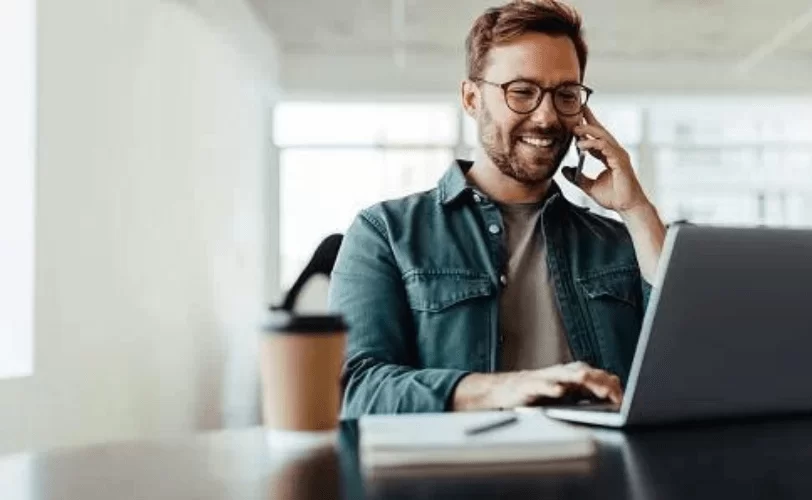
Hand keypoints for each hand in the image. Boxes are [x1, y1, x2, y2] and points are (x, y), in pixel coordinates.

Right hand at [452, 361, 622, 410]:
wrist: (501, 392)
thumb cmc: (535, 395)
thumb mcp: (564, 395)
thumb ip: (585, 395)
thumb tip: (613, 401)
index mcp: (572, 376)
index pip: (598, 376)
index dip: (611, 386)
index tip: (622, 400)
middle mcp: (560, 373)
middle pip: (585, 372)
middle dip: (599, 382)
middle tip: (612, 394)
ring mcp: (544, 378)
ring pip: (565, 374)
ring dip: (578, 378)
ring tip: (588, 382)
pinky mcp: (528, 385)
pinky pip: (541, 385)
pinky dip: (550, 386)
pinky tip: (557, 391)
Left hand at [562, 106, 649, 214]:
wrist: (626, 207)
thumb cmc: (613, 197)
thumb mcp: (589, 186)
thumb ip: (577, 177)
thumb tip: (564, 169)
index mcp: (608, 156)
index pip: (597, 137)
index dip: (587, 126)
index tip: (576, 118)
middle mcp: (615, 152)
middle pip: (601, 131)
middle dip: (589, 119)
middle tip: (577, 110)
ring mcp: (619, 155)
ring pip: (603, 136)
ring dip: (588, 130)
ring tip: (575, 128)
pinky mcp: (620, 161)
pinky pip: (605, 147)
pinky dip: (593, 144)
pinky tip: (581, 145)